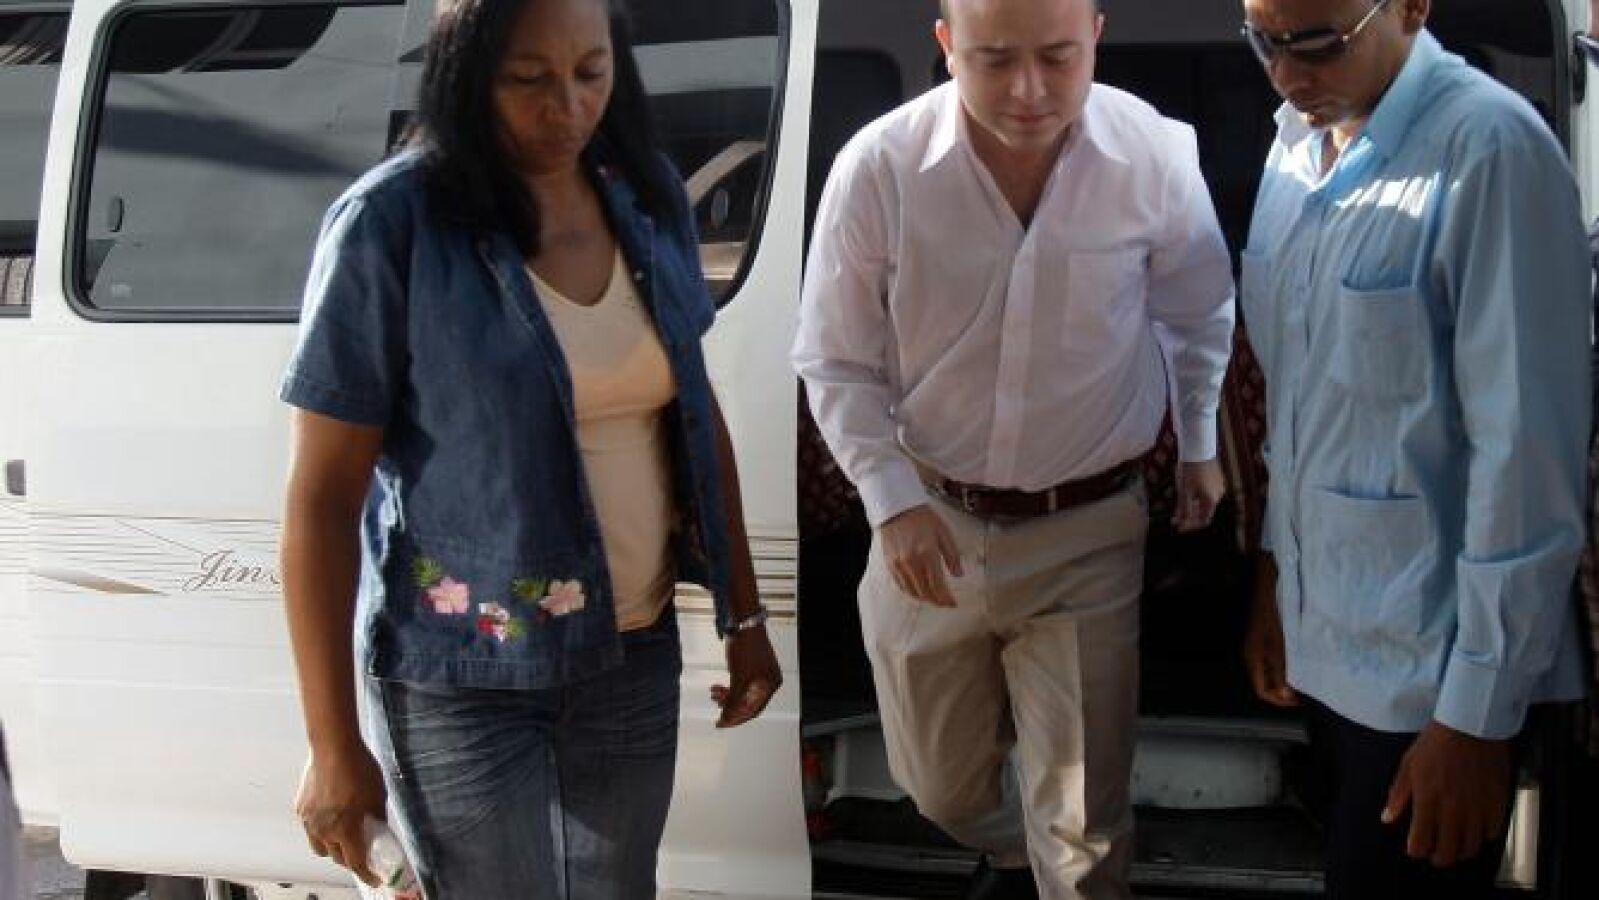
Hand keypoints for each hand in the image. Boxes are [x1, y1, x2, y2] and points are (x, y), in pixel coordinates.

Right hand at [294, 744, 387, 885]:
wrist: (333, 747)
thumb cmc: (357, 767)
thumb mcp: (378, 795)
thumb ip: (377, 817)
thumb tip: (378, 828)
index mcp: (345, 829)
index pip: (355, 862)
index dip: (366, 873)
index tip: (374, 878)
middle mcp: (324, 830)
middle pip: (336, 857)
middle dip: (349, 858)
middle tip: (361, 850)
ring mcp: (309, 820)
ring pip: (319, 846)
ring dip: (332, 846)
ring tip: (343, 833)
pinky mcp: (301, 808)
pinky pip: (311, 827)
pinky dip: (321, 827)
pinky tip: (331, 814)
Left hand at [712, 625, 782, 727]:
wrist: (745, 624)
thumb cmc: (747, 648)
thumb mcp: (739, 679)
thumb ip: (734, 700)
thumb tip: (727, 718)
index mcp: (770, 686)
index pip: (753, 710)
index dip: (736, 719)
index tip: (722, 724)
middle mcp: (768, 682)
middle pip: (748, 703)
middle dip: (730, 707)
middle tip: (716, 712)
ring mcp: (760, 674)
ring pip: (742, 693)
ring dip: (727, 696)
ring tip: (714, 694)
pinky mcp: (751, 667)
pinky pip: (740, 683)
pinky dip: (729, 687)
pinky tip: (718, 687)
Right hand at [877, 504, 962, 606]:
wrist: (897, 508)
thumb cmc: (923, 518)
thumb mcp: (944, 533)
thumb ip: (952, 555)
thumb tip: (959, 574)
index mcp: (928, 553)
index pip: (938, 585)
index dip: (946, 598)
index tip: (953, 603)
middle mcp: (912, 562)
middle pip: (925, 592)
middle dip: (937, 600)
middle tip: (944, 602)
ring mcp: (899, 564)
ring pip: (912, 591)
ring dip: (924, 598)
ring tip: (933, 598)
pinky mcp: (890, 564)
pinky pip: (901, 585)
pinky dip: (911, 592)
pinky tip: (918, 591)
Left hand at [1174, 458, 1225, 531]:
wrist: (1199, 448)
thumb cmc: (1190, 470)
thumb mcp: (1184, 491)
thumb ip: (1184, 509)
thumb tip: (1181, 523)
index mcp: (1212, 500)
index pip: (1204, 520)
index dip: (1191, 525)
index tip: (1178, 526)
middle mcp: (1218, 495)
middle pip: (1204, 511)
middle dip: (1189, 516)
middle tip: (1175, 517)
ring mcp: (1219, 485)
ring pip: (1204, 501)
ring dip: (1192, 506)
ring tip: (1178, 505)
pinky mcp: (1216, 477)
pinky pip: (1206, 492)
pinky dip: (1196, 496)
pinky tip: (1186, 493)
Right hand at [1243, 554, 1295, 706]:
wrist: (1266, 577)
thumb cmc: (1273, 610)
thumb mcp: (1280, 642)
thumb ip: (1281, 668)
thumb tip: (1286, 694)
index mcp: (1254, 658)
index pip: (1264, 691)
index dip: (1282, 701)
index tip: (1302, 699)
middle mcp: (1254, 653)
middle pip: (1268, 680)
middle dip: (1286, 687)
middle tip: (1309, 686)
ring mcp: (1259, 641)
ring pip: (1273, 668)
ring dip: (1289, 673)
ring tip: (1308, 671)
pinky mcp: (1266, 631)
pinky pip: (1276, 654)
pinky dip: (1289, 659)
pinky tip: (1303, 652)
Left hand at [1383, 721, 1512, 867]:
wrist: (1470, 726)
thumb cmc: (1436, 742)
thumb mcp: (1408, 765)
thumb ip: (1398, 795)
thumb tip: (1387, 818)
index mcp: (1427, 802)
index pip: (1420, 843)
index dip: (1416, 850)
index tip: (1415, 848)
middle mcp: (1452, 811)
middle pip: (1447, 853)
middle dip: (1438, 857)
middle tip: (1436, 852)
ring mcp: (1477, 810)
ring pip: (1471, 848)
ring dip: (1461, 850)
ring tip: (1455, 844)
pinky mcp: (1497, 804)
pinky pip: (1493, 833)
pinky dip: (1484, 836)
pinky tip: (1477, 829)